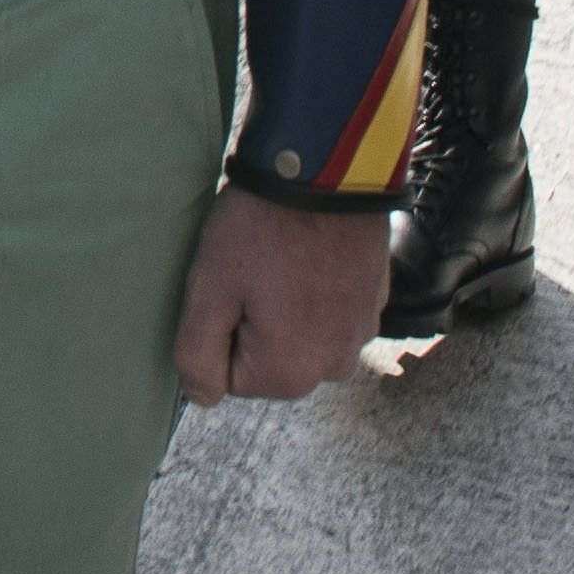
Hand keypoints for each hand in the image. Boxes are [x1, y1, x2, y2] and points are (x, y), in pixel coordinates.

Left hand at [172, 191, 391, 402]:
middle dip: (253, 322)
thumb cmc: (261, 230)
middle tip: (253, 270)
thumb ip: (197, 355)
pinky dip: (317, 290)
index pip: (229, 378)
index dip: (218, 329)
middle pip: (269, 361)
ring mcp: (361, 335)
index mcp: (290, 374)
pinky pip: (331, 311)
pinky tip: (308, 253)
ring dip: (287, 308)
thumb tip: (201, 398)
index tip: (229, 287)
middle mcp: (334, 367)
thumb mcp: (209, 289)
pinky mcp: (375, 302)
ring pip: (301, 336)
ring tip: (281, 259)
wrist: (328, 174)